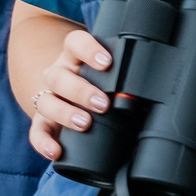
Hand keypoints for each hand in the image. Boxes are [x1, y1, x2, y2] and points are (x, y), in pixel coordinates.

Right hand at [26, 30, 111, 161]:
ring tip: (85, 124)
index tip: (106, 62)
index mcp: (74, 58)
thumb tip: (158, 93)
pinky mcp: (42, 122)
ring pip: (47, 101)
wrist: (67, 90)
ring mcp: (48, 98)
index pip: (75, 44)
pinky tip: (56, 151)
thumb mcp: (106, 74)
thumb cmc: (97, 83)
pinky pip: (37, 131)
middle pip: (59, 76)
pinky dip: (43, 142)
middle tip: (103, 103)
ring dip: (65, 113)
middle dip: (81, 90)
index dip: (88, 50)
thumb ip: (124, 79)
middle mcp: (58, 75)